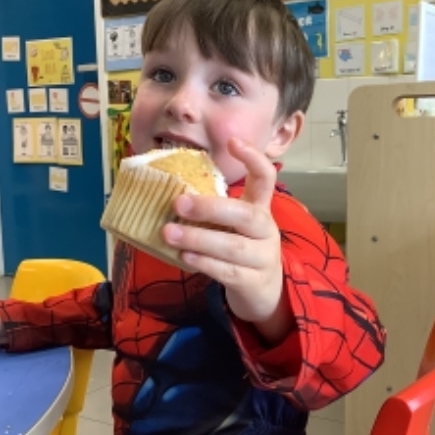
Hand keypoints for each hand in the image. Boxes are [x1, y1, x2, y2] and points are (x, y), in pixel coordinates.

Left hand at [161, 137, 292, 342]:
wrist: (264, 294)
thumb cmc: (241, 252)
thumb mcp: (234, 227)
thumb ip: (213, 211)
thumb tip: (167, 191)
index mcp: (261, 209)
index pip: (266, 178)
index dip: (253, 158)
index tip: (232, 141)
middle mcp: (266, 230)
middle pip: (246, 215)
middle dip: (211, 208)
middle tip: (179, 203)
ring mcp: (263, 257)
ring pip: (234, 247)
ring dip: (199, 239)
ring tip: (169, 233)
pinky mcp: (254, 282)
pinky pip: (229, 271)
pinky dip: (206, 263)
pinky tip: (185, 257)